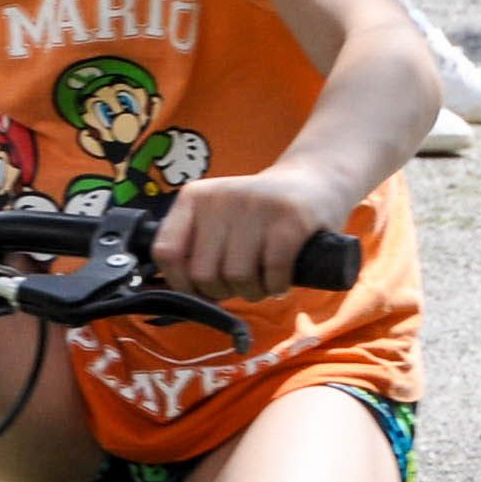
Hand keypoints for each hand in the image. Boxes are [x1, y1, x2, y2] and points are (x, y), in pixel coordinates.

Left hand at [152, 171, 344, 301]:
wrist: (314, 180)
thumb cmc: (259, 214)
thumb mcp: (219, 218)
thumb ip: (196, 249)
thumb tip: (180, 301)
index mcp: (193, 197)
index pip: (166, 252)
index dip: (181, 284)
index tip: (202, 289)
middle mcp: (220, 198)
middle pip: (203, 274)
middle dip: (223, 292)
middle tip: (242, 284)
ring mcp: (256, 206)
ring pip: (237, 278)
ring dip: (252, 293)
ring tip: (263, 281)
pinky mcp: (291, 218)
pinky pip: (273, 273)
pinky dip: (276, 288)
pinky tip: (281, 281)